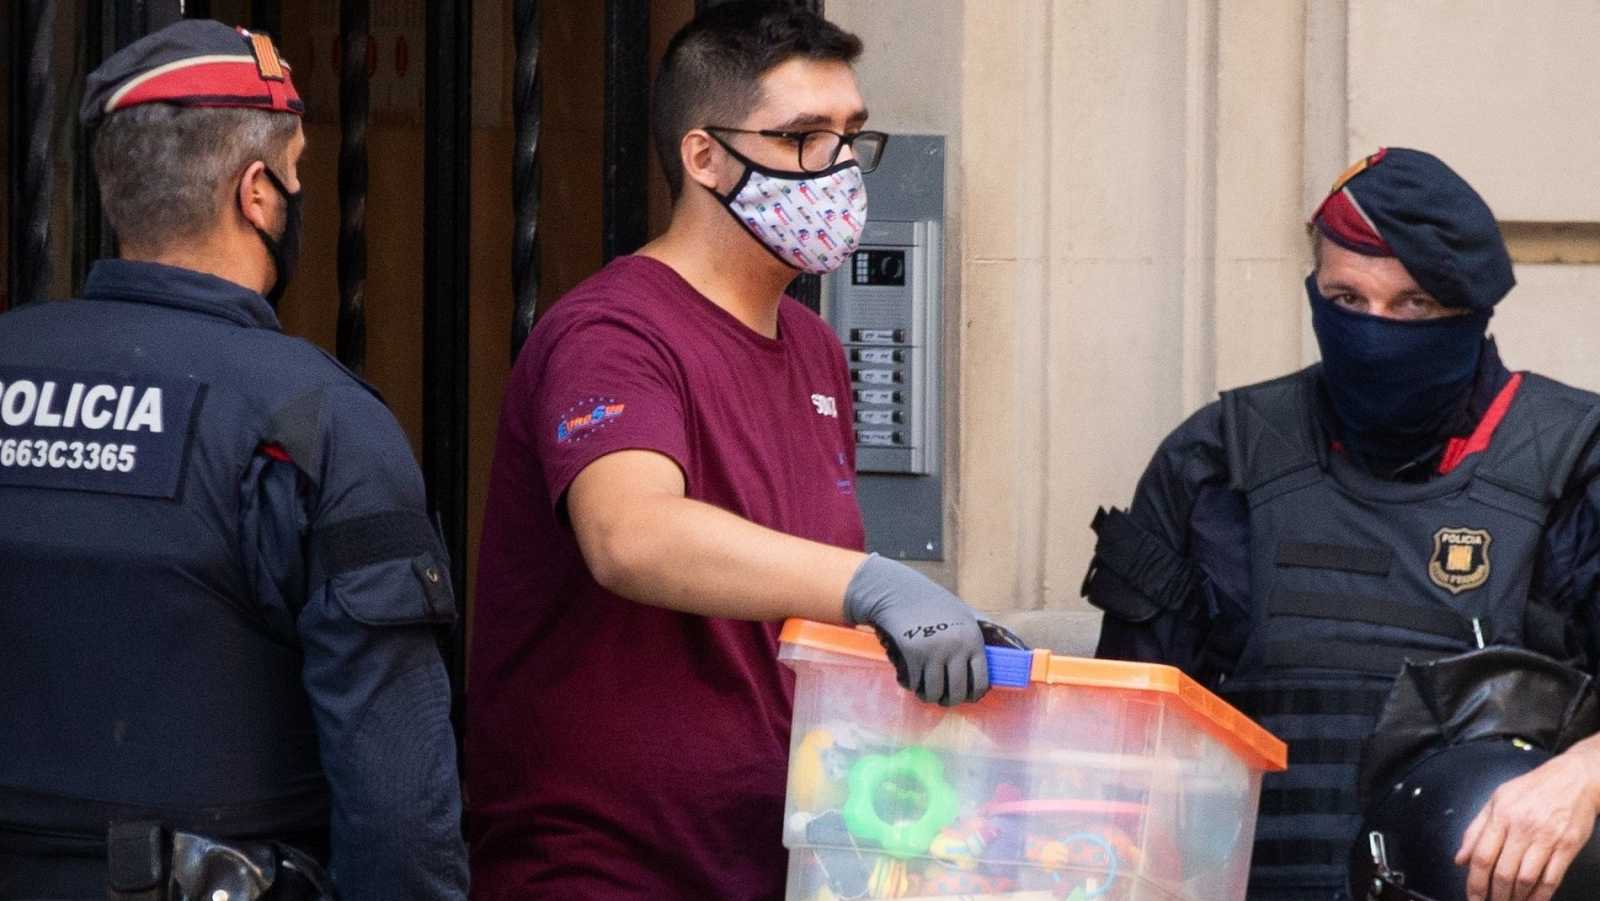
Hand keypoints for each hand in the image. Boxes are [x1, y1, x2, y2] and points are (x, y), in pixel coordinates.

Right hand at [843, 554, 988, 705]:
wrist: (902, 593)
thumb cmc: (935, 605)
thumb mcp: (964, 616)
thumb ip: (976, 638)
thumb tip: (994, 660)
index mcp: (973, 640)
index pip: (981, 682)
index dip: (974, 695)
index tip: (967, 697)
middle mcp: (956, 648)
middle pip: (957, 692)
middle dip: (950, 701)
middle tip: (945, 699)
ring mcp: (933, 652)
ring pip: (934, 692)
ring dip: (930, 696)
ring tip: (927, 693)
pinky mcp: (912, 654)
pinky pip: (915, 684)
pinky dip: (913, 686)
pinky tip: (913, 680)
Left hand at [1455, 743, 1599, 900]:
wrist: (1574, 779)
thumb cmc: (1533, 789)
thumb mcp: (1497, 799)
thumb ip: (1476, 830)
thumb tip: (1460, 859)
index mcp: (1501, 816)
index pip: (1482, 856)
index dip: (1475, 882)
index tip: (1472, 897)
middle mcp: (1522, 828)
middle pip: (1503, 872)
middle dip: (1494, 895)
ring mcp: (1546, 838)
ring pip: (1526, 879)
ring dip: (1516, 898)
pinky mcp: (1567, 846)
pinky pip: (1551, 878)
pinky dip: (1540, 895)